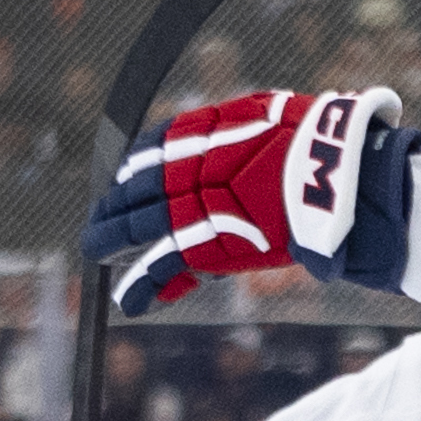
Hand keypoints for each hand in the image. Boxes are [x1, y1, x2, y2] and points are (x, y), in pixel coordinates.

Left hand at [82, 87, 412, 317]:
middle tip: (99, 217)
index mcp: (202, 129)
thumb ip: (246, 128)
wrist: (327, 175)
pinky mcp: (196, 245)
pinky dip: (140, 286)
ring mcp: (186, 206)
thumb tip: (252, 121)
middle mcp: (184, 165)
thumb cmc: (317, 146)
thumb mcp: (273, 119)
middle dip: (115, 202)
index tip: (126, 175)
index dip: (138, 164)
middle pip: (135, 185)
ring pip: (134, 224)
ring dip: (109, 239)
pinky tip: (127, 301)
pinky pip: (158, 267)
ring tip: (94, 251)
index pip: (155, 144)